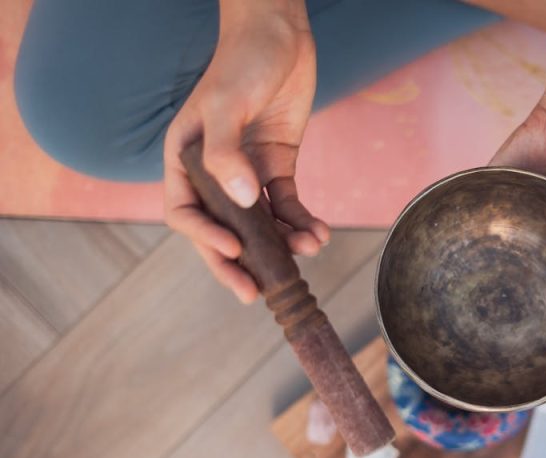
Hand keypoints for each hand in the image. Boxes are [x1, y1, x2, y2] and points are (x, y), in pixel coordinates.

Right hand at [164, 2, 327, 302]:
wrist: (279, 35)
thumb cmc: (243, 63)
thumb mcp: (227, 106)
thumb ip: (226, 154)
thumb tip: (239, 204)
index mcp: (184, 159)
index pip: (185, 212)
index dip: (205, 238)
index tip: (234, 251)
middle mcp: (213, 173)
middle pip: (220, 230)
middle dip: (238, 264)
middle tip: (255, 295)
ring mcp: (247, 173)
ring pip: (258, 225)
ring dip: (281, 244)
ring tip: (307, 249)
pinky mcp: (277, 169)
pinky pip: (286, 206)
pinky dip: (302, 223)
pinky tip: (320, 234)